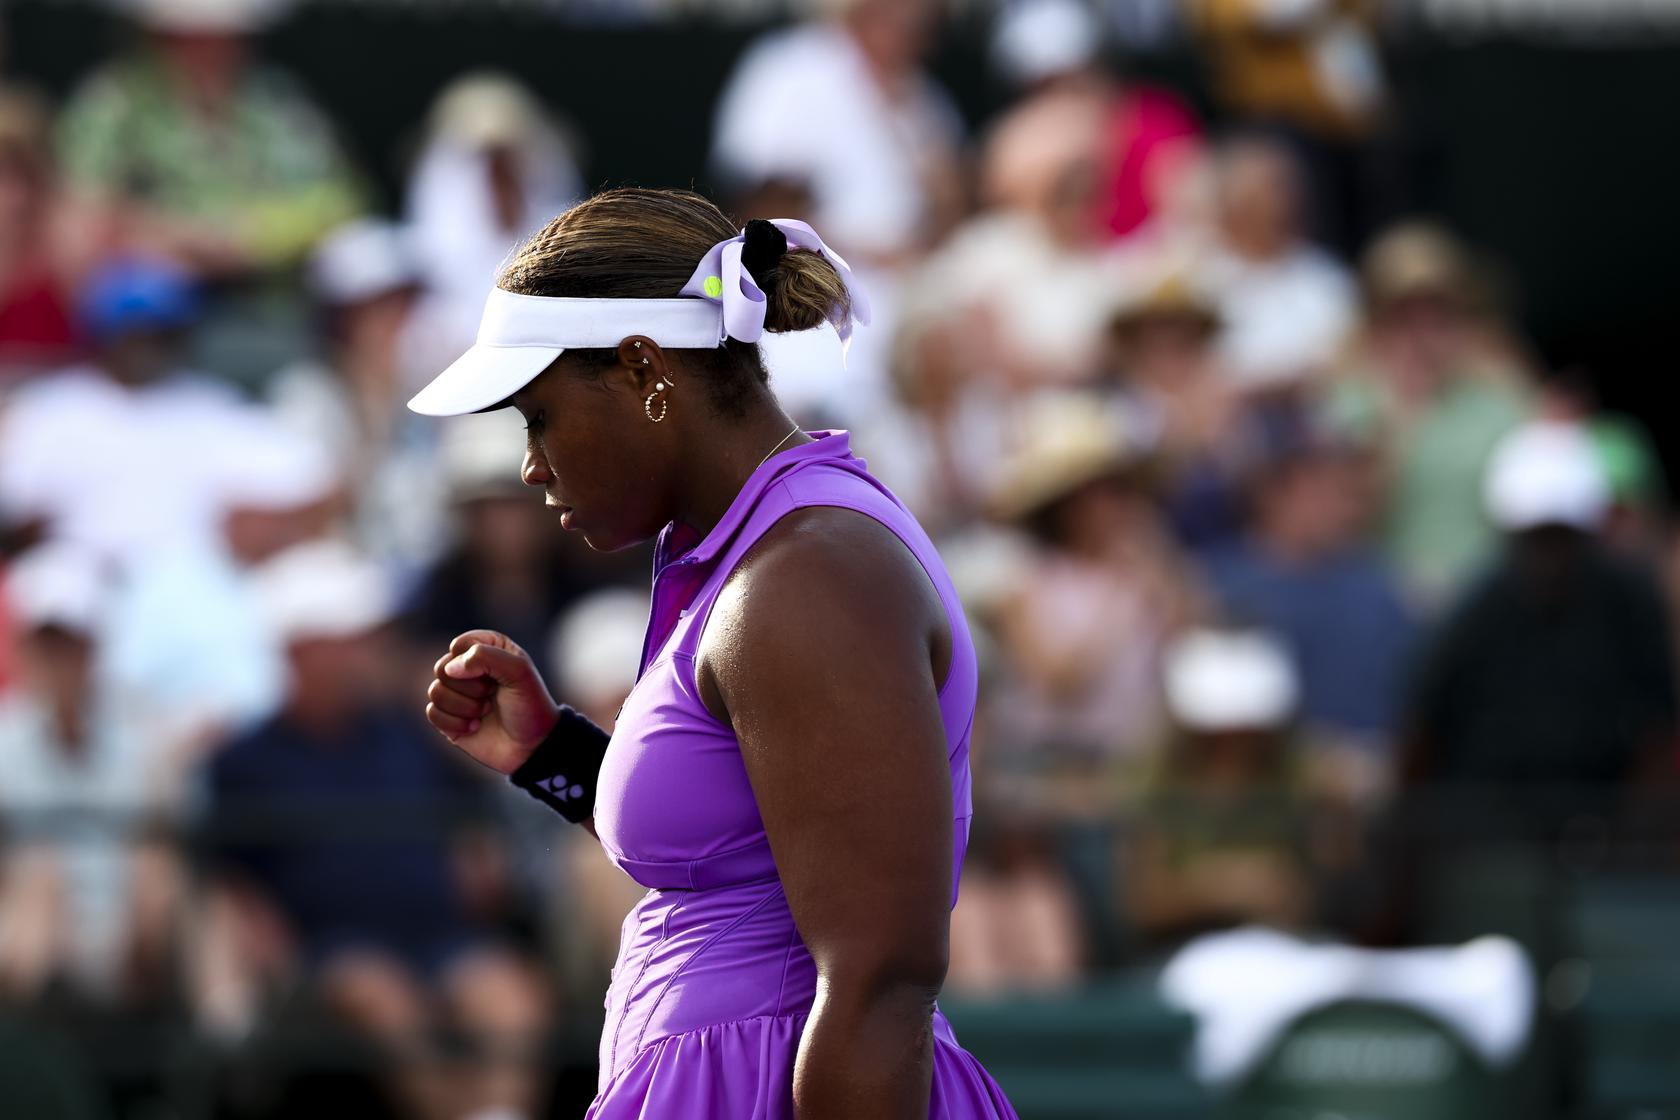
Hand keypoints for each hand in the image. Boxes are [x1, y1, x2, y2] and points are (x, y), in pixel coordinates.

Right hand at [425, 630, 559, 774]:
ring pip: (435, 691)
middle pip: (442, 668)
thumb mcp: (520, 672)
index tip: (496, 676)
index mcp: (487, 648)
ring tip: (485, 711)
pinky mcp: (447, 717)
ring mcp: (456, 693)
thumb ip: (486, 657)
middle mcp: (468, 668)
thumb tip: (450, 668)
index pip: (460, 645)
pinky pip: (432, 713)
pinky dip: (455, 723)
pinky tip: (475, 727)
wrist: (531, 746)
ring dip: (464, 706)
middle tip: (491, 695)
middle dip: (469, 687)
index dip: (474, 662)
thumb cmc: (530, 705)